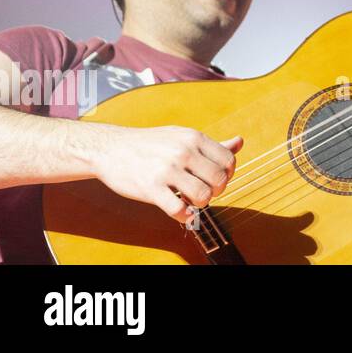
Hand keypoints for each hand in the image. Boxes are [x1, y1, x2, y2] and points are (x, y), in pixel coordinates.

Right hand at [91, 124, 242, 224]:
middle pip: (220, 180)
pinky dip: (184, 216)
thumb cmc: (151, 144)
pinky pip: (178, 209)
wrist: (111, 148)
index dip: (228, 174)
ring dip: (200, 204)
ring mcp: (167, 170)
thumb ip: (212, 144)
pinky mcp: (150, 188)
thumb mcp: (183, 136)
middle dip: (216, 191)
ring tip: (190, 200)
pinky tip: (180, 211)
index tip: (216, 179)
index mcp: (194, 138)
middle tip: (204, 191)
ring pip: (203, 196)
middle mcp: (183, 152)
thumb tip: (240, 142)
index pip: (229, 161)